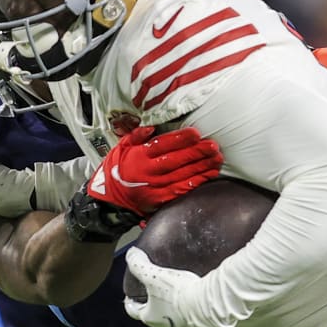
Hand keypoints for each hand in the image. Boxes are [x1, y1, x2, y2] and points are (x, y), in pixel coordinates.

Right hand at [88, 126, 221, 215]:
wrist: (110, 198)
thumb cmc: (118, 168)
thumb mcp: (122, 146)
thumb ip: (136, 135)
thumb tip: (151, 127)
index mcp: (139, 156)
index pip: (163, 144)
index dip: (180, 139)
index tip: (196, 133)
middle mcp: (148, 171)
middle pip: (176, 160)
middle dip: (197, 153)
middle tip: (214, 146)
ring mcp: (155, 187)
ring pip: (181, 175)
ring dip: (201, 168)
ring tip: (217, 160)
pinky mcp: (159, 199)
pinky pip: (180, 190)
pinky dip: (194, 184)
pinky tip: (207, 177)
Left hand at [123, 247, 228, 326]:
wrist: (211, 306)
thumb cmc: (181, 294)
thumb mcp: (154, 275)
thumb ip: (139, 265)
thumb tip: (131, 255)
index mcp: (150, 317)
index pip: (133, 311)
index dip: (131, 302)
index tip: (131, 296)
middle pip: (153, 316)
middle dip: (153, 304)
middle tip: (156, 292)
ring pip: (172, 320)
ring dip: (172, 309)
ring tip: (178, 295)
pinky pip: (191, 321)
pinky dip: (190, 312)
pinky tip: (196, 301)